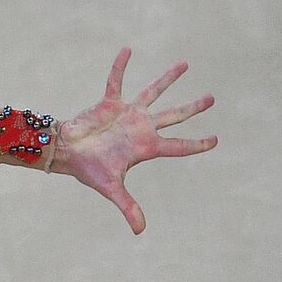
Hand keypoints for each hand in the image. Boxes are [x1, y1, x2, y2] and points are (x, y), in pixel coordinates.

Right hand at [49, 46, 216, 233]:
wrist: (65, 152)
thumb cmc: (89, 169)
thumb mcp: (111, 188)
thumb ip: (128, 206)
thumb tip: (140, 232)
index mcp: (146, 147)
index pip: (178, 146)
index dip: (198, 143)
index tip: (215, 139)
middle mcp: (141, 128)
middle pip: (174, 115)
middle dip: (193, 107)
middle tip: (211, 98)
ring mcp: (127, 114)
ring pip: (153, 92)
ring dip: (168, 79)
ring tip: (185, 64)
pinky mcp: (110, 102)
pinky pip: (116, 80)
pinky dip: (121, 66)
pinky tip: (127, 50)